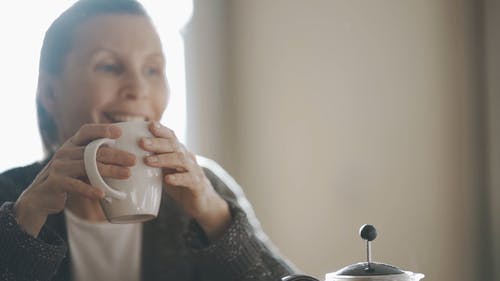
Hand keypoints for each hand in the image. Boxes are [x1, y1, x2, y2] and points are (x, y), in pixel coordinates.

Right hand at [14, 124, 135, 236]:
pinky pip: (76, 185)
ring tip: (127, 174)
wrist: (41, 198)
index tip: (120, 133)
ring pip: (88, 166)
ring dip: (110, 170)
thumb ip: (95, 159)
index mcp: (72, 145)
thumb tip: (127, 157)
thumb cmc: (68, 179)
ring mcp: (59, 166)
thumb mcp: (80, 166)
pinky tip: (102, 193)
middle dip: (116, 155)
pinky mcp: (55, 182)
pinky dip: (90, 189)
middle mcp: (65, 152)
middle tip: (134, 160)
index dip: (102, 130)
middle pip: (94, 150)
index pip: (87, 131)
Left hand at [140, 122, 230, 239]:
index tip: (149, 124)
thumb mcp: (167, 170)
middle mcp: (188, 158)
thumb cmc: (180, 184)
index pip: (171, 137)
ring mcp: (193, 170)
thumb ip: (155, 161)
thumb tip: (130, 155)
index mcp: (179, 152)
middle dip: (157, 143)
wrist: (202, 202)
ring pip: (180, 160)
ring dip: (163, 159)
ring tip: (148, 161)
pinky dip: (177, 178)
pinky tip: (167, 179)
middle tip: (142, 142)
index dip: (161, 130)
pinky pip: (188, 179)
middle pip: (174, 146)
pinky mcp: (197, 184)